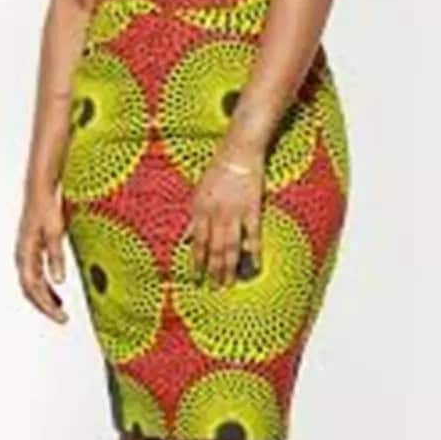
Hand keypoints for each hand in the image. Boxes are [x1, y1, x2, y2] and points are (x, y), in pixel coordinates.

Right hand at [14, 183, 68, 322]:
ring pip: (32, 283)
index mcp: (25, 254)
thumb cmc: (45, 207)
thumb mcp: (55, 232)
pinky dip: (45, 286)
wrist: (39, 188)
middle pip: (30, 290)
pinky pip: (36, 274)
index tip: (61, 317)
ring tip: (60, 309)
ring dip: (45, 297)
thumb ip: (56, 256)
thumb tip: (59, 281)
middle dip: (45, 306)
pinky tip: (57, 289)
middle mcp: (22, 256)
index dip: (46, 306)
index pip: (33, 289)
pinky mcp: (32, 248)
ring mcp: (26, 253)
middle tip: (62, 318)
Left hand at [181, 144, 265, 288]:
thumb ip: (194, 217)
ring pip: (230, 247)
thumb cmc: (218, 169)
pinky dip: (254, 252)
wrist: (238, 151)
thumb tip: (186, 238)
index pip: (197, 243)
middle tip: (214, 288)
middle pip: (213, 249)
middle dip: (213, 271)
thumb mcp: (199, 192)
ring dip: (229, 267)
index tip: (196, 278)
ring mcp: (234, 213)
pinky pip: (253, 236)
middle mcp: (215, 214)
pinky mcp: (252, 210)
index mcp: (200, 209)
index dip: (197, 262)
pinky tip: (254, 266)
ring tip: (229, 283)